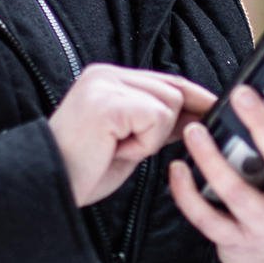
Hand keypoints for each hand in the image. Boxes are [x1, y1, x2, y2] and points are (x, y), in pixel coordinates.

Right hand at [50, 65, 215, 206]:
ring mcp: (105, 85)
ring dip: (151, 137)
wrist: (48, 188)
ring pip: (168, 104)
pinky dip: (143, 143)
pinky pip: (154, 118)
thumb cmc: (84, 171)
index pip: (166, 81)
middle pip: (173, 90)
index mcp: (108, 79)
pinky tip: (115, 149)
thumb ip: (156, 122)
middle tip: (133, 148)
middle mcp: (105, 75)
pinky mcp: (108, 101)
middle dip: (170, 125)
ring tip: (117, 148)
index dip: (194, 98)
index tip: (215, 112)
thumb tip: (198, 117)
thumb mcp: (129, 141)